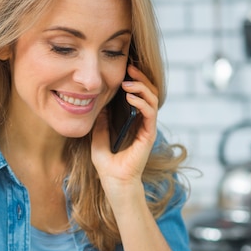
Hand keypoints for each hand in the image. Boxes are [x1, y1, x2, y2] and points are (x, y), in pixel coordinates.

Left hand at [91, 64, 158, 195]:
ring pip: (152, 100)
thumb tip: (100, 106)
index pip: (139, 97)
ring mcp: (147, 129)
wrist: (114, 182)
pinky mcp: (148, 135)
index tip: (125, 71)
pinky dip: (141, 102)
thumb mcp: (97, 139)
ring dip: (141, 88)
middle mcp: (143, 124)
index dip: (135, 82)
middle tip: (130, 67)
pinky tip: (130, 97)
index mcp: (133, 123)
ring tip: (127, 83)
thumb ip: (101, 124)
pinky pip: (150, 113)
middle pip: (149, 94)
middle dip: (141, 78)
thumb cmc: (107, 166)